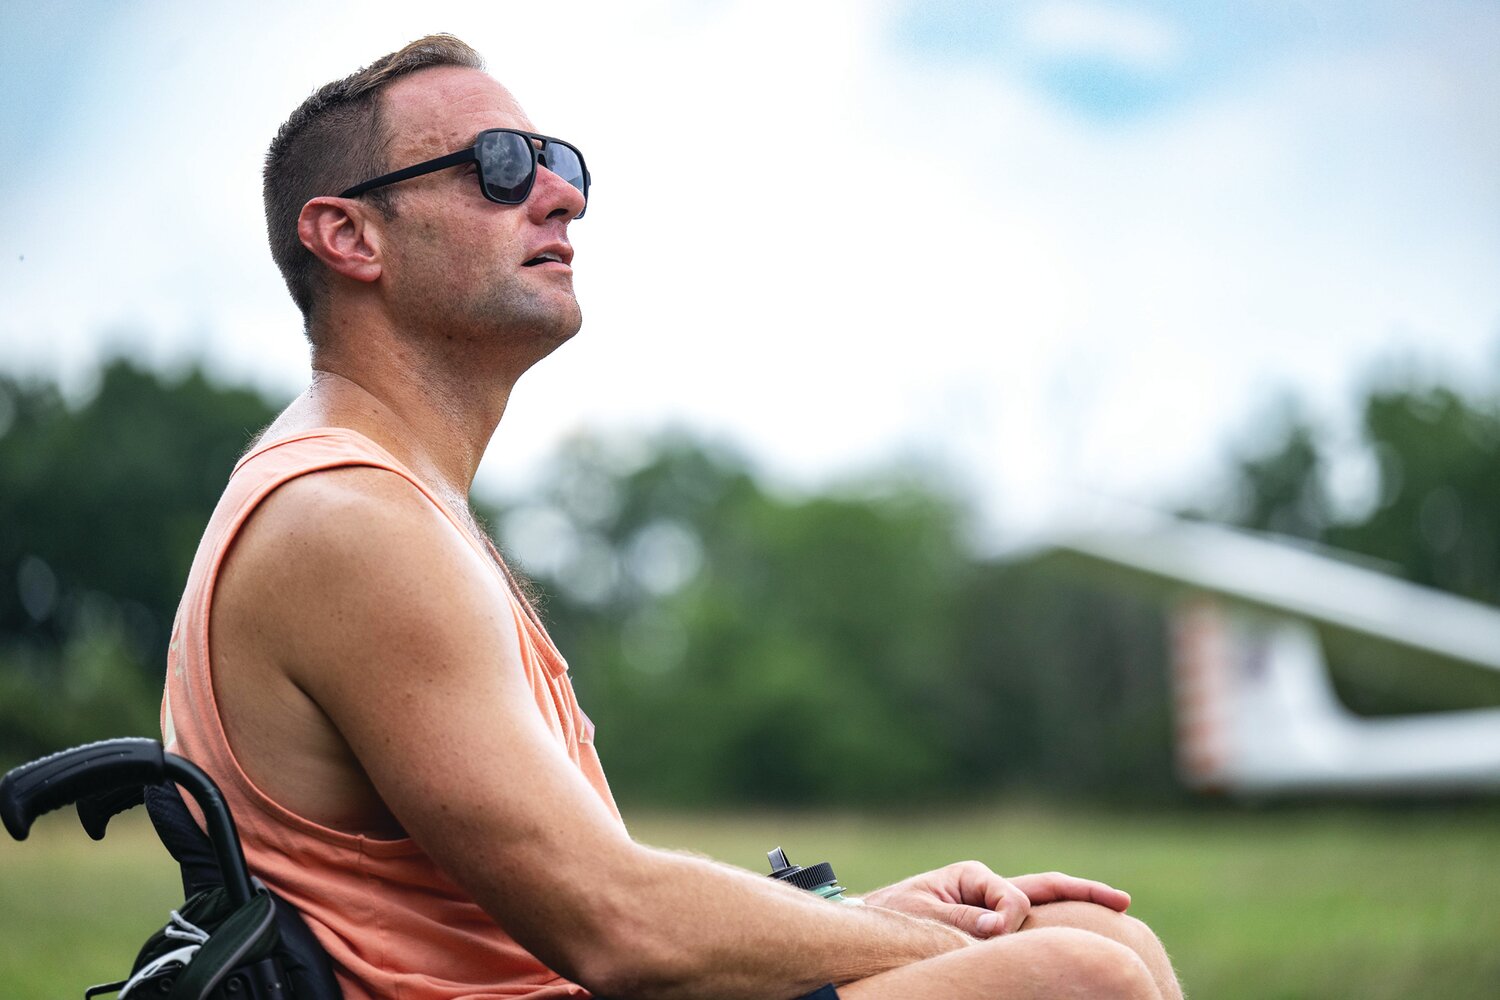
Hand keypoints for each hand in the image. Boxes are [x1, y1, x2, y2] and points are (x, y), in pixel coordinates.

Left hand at [861, 862, 1129, 938]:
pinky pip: (1031, 926)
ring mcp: (993, 909)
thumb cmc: (891, 918)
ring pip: (1043, 904)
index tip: (994, 934)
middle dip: (1083, 892)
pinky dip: (1057, 924)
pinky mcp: (991, 928)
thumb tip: (999, 926)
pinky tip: (1083, 935)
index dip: (1009, 917)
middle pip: (1044, 887)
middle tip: (1122, 900)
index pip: (1009, 896)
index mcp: (970, 877)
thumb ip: (961, 921)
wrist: (872, 926)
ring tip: (1116, 908)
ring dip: (1077, 905)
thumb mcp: (920, 917)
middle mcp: (987, 889)